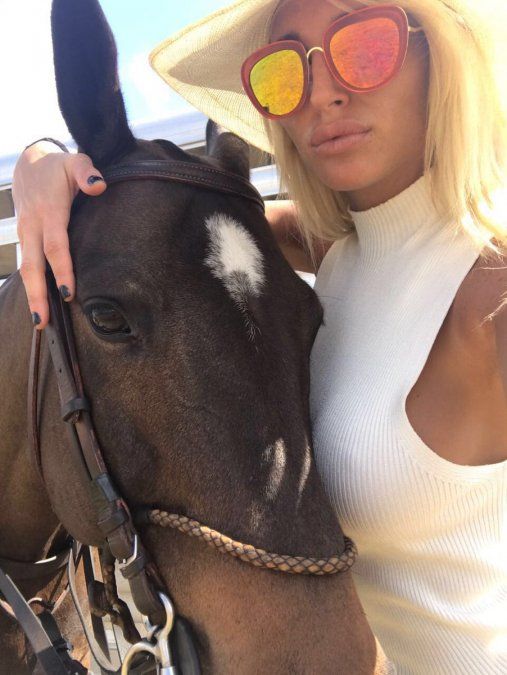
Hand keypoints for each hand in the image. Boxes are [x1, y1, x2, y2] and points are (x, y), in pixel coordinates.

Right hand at [12, 141, 106, 327]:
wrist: (28, 163)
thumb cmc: (58, 167)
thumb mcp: (75, 161)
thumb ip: (87, 171)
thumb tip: (98, 185)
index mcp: (49, 211)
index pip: (55, 245)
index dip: (61, 269)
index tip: (67, 292)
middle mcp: (33, 225)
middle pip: (33, 264)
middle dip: (37, 293)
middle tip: (43, 321)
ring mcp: (25, 233)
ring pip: (26, 268)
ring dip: (32, 295)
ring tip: (40, 321)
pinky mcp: (24, 238)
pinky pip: (27, 264)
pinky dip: (31, 285)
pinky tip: (39, 305)